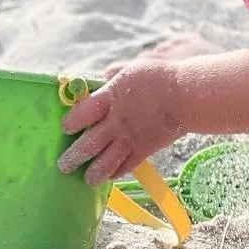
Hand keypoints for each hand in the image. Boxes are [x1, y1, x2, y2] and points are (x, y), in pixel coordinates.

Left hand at [57, 61, 182, 185]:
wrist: (184, 95)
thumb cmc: (159, 77)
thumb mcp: (133, 69)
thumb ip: (115, 74)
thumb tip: (103, 75)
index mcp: (111, 98)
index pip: (83, 113)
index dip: (72, 122)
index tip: (65, 128)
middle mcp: (116, 122)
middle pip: (90, 143)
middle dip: (74, 156)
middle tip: (63, 165)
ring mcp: (130, 138)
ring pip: (106, 161)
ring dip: (94, 172)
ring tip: (87, 179)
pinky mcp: (144, 150)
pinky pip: (126, 165)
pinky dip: (116, 172)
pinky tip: (110, 176)